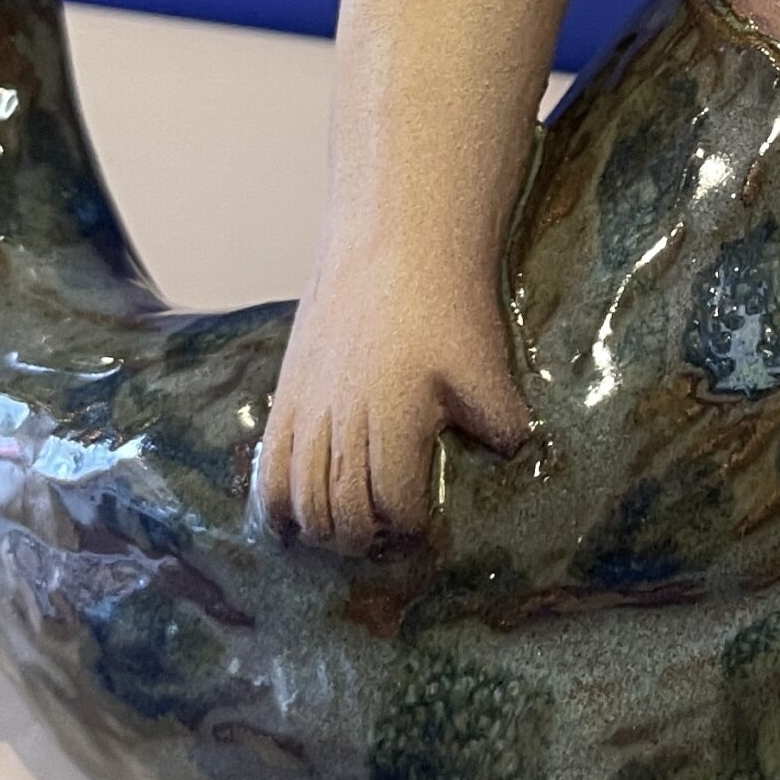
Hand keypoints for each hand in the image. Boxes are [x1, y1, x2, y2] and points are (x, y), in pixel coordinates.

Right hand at [254, 241, 532, 551]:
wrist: (395, 239)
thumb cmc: (444, 301)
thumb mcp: (484, 362)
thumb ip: (498, 417)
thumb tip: (512, 453)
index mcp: (395, 425)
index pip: (394, 508)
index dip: (409, 530)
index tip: (423, 532)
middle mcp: (343, 426)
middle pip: (340, 514)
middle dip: (363, 539)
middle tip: (386, 539)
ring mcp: (308, 411)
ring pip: (299, 499)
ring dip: (321, 528)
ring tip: (346, 530)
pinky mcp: (287, 394)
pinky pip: (268, 466)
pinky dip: (277, 502)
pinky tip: (294, 514)